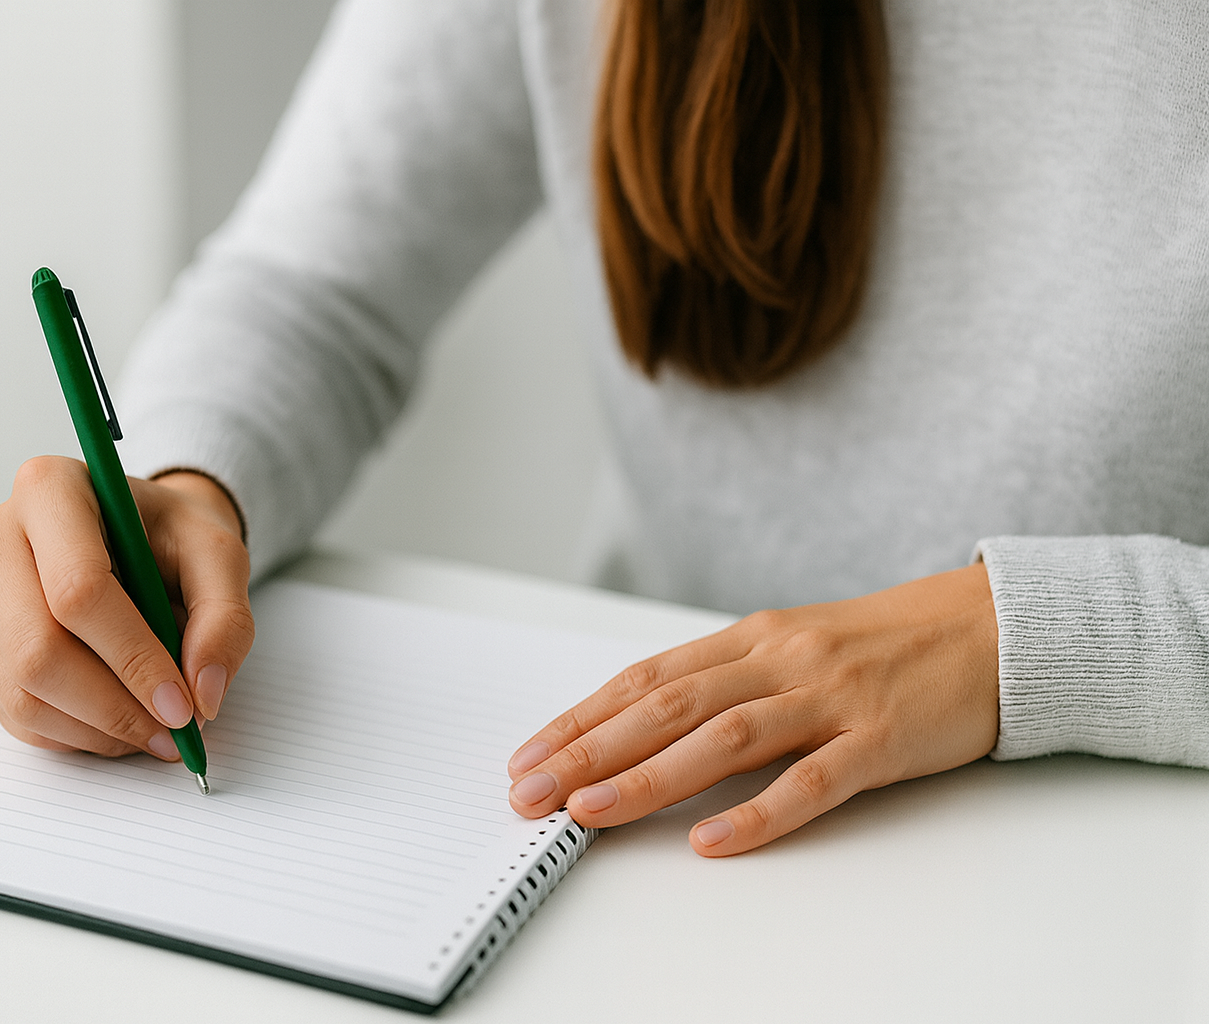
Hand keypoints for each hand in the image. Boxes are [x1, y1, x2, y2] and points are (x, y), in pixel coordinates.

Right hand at [0, 457, 253, 759]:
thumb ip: (224, 619)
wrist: (141, 537)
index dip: (132, 658)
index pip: (77, 590)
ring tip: (154, 728)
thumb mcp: (220, 556)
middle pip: (37, 649)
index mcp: (49, 490)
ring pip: (22, 692)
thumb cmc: (172, 536)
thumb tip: (202, 694)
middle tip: (172, 730)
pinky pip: (16, 713)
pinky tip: (119, 723)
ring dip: (96, 729)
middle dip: (112, 706)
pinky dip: (75, 735)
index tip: (181, 703)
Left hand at [506, 563, 998, 855]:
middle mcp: (780, 660)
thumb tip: (642, 724)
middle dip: (589, 751)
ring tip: (589, 812)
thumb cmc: (886, 644)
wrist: (993, 627)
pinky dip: (758, 813)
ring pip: (722, 739)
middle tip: (531, 791)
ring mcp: (830, 697)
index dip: (582, 719)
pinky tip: (711, 841)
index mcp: (753, 639)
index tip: (529, 755)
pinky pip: (812, 781)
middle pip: (666, 707)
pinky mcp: (881, 738)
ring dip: (648, 778)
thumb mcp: (795, 647)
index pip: (646, 679)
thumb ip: (728, 681)